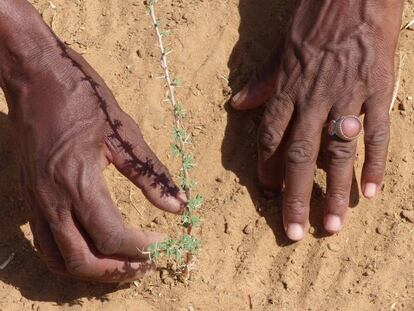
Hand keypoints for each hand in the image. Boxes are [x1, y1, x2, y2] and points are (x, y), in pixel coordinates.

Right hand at [0, 1, 185, 281]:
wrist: (36, 76)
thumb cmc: (84, 98)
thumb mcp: (125, 133)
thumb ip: (151, 174)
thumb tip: (178, 205)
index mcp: (78, 180)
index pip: (111, 234)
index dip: (140, 246)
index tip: (162, 242)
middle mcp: (51, 198)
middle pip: (82, 259)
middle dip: (117, 270)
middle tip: (146, 265)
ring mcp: (34, 199)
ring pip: (59, 259)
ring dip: (93, 272)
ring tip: (122, 266)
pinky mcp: (28, 195)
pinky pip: (45, 243)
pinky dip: (69, 258)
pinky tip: (92, 251)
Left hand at [231, 0, 403, 240]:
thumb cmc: (315, 18)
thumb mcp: (280, 49)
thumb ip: (262, 82)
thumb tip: (238, 105)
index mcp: (287, 89)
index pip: (272, 137)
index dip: (268, 167)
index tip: (268, 191)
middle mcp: (313, 99)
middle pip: (299, 155)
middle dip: (294, 195)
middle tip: (292, 231)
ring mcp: (347, 97)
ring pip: (337, 152)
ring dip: (335, 191)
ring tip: (331, 224)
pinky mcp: (377, 90)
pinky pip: (377, 133)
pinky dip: (375, 162)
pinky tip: (371, 191)